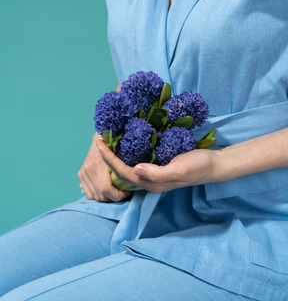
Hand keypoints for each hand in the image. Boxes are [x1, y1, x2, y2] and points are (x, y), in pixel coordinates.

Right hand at [77, 132, 132, 201]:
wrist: (101, 136)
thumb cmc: (116, 144)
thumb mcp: (124, 152)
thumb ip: (128, 164)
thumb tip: (137, 174)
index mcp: (98, 163)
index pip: (105, 189)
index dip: (118, 195)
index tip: (128, 192)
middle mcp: (88, 168)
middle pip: (100, 195)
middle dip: (114, 198)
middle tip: (125, 193)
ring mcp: (83, 171)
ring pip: (94, 196)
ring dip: (106, 198)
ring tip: (117, 192)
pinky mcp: (80, 174)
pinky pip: (88, 193)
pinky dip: (98, 195)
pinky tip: (108, 191)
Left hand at [96, 138, 220, 193]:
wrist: (214, 165)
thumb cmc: (198, 166)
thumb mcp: (179, 169)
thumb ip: (157, 173)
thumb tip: (135, 169)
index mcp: (152, 184)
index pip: (123, 172)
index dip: (109, 159)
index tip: (99, 144)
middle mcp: (150, 181)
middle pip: (122, 171)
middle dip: (108, 157)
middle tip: (99, 139)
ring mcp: (154, 174)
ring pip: (128, 166)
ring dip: (116, 155)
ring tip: (107, 140)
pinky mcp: (159, 166)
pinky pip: (138, 161)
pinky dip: (127, 152)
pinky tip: (125, 143)